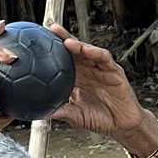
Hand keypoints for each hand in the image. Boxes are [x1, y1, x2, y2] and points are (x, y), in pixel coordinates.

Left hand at [46, 24, 151, 149]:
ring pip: (87, 51)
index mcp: (76, 78)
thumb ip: (60, 112)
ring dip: (77, 44)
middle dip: (62, 39)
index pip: (62, 61)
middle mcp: (87, 70)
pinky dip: (95, 52)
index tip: (36, 44)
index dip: (50, 51)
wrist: (122, 126)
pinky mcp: (113, 71)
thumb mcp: (75, 117)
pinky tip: (86, 49)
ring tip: (65, 40)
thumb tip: (40, 113)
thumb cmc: (100, 119)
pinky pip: (104, 58)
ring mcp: (100, 69)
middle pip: (73, 51)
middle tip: (49, 30)